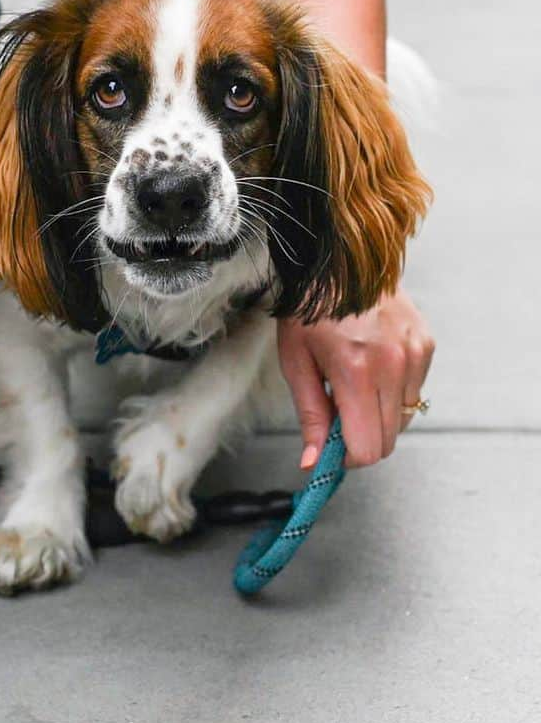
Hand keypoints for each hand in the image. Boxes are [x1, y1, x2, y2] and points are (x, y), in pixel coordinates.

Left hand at [277, 287, 434, 469]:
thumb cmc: (308, 307)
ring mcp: (415, 353)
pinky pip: (414, 390)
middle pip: (389, 440)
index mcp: (355, 371)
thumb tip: (313, 464)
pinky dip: (393, 390)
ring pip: (405, 418)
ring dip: (379, 413)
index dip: (348, 457)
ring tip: (353, 381)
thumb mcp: (295, 361)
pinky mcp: (426, 344)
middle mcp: (393, 364)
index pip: (368, 448)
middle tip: (337, 410)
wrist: (338, 259)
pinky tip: (372, 363)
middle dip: (361, 436)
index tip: (332, 447)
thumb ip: (310, 415)